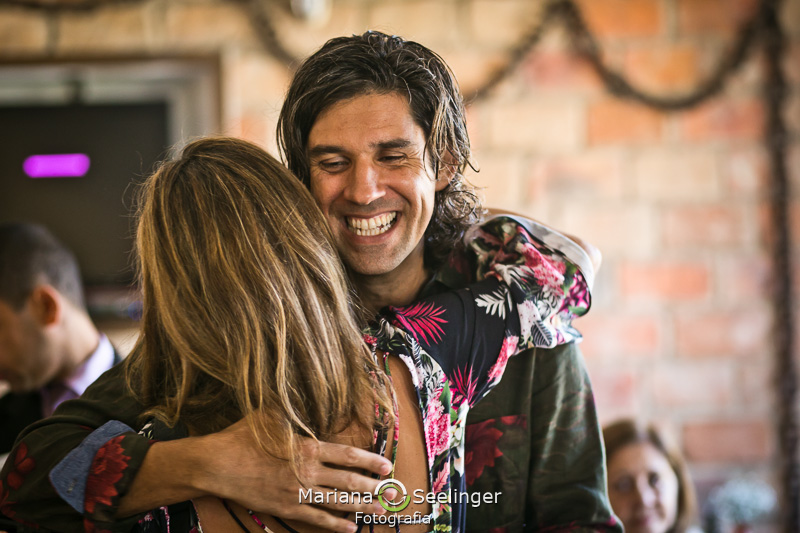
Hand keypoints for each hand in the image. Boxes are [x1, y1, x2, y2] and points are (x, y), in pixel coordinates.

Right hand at [195, 418, 391, 531]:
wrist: (217, 464)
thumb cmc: (243, 436)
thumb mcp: (271, 415)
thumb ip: (294, 410)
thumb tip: (308, 396)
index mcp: (307, 447)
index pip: (348, 455)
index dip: (370, 461)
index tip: (386, 465)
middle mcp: (307, 471)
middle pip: (349, 482)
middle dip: (373, 487)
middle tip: (391, 492)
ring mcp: (297, 492)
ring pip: (337, 503)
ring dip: (362, 508)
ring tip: (380, 512)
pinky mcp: (286, 507)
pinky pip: (316, 519)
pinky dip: (335, 525)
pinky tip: (350, 528)